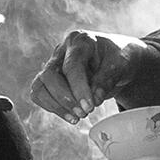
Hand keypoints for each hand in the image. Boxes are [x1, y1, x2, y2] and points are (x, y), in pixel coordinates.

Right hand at [30, 29, 146, 122]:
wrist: (115, 59)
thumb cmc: (118, 57)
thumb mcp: (120, 65)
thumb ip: (106, 79)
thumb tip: (94, 99)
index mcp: (80, 41)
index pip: (72, 66)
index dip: (79, 88)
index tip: (89, 106)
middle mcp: (62, 50)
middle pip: (50, 75)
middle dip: (65, 98)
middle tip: (84, 113)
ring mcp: (53, 64)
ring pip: (40, 85)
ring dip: (56, 105)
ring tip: (77, 118)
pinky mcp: (49, 79)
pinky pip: (40, 93)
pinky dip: (51, 107)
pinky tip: (69, 116)